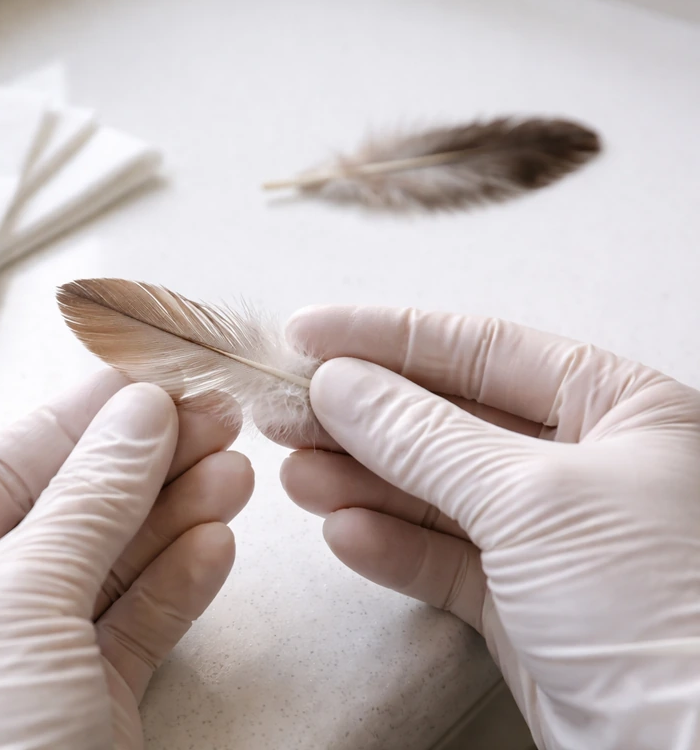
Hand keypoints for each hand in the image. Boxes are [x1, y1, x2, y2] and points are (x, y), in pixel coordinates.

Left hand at [0, 372, 253, 749]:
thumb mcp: (18, 600)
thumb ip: (88, 498)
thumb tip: (139, 408)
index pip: (3, 469)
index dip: (81, 417)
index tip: (153, 373)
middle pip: (66, 513)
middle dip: (143, 463)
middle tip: (216, 413)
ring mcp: (26, 665)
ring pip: (110, 568)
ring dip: (173, 515)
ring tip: (236, 466)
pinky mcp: (85, 711)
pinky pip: (135, 629)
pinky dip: (179, 583)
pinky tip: (217, 540)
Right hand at [274, 306, 699, 749]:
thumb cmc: (655, 603)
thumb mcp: (530, 497)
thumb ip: (423, 435)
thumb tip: (338, 383)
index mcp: (617, 405)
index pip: (480, 348)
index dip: (384, 338)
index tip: (304, 335)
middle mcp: (584, 461)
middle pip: (445, 419)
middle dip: (360, 417)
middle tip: (282, 413)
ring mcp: (549, 535)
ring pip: (434, 491)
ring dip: (361, 483)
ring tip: (296, 477)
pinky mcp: (523, 603)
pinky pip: (442, 557)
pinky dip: (390, 546)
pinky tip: (344, 534)